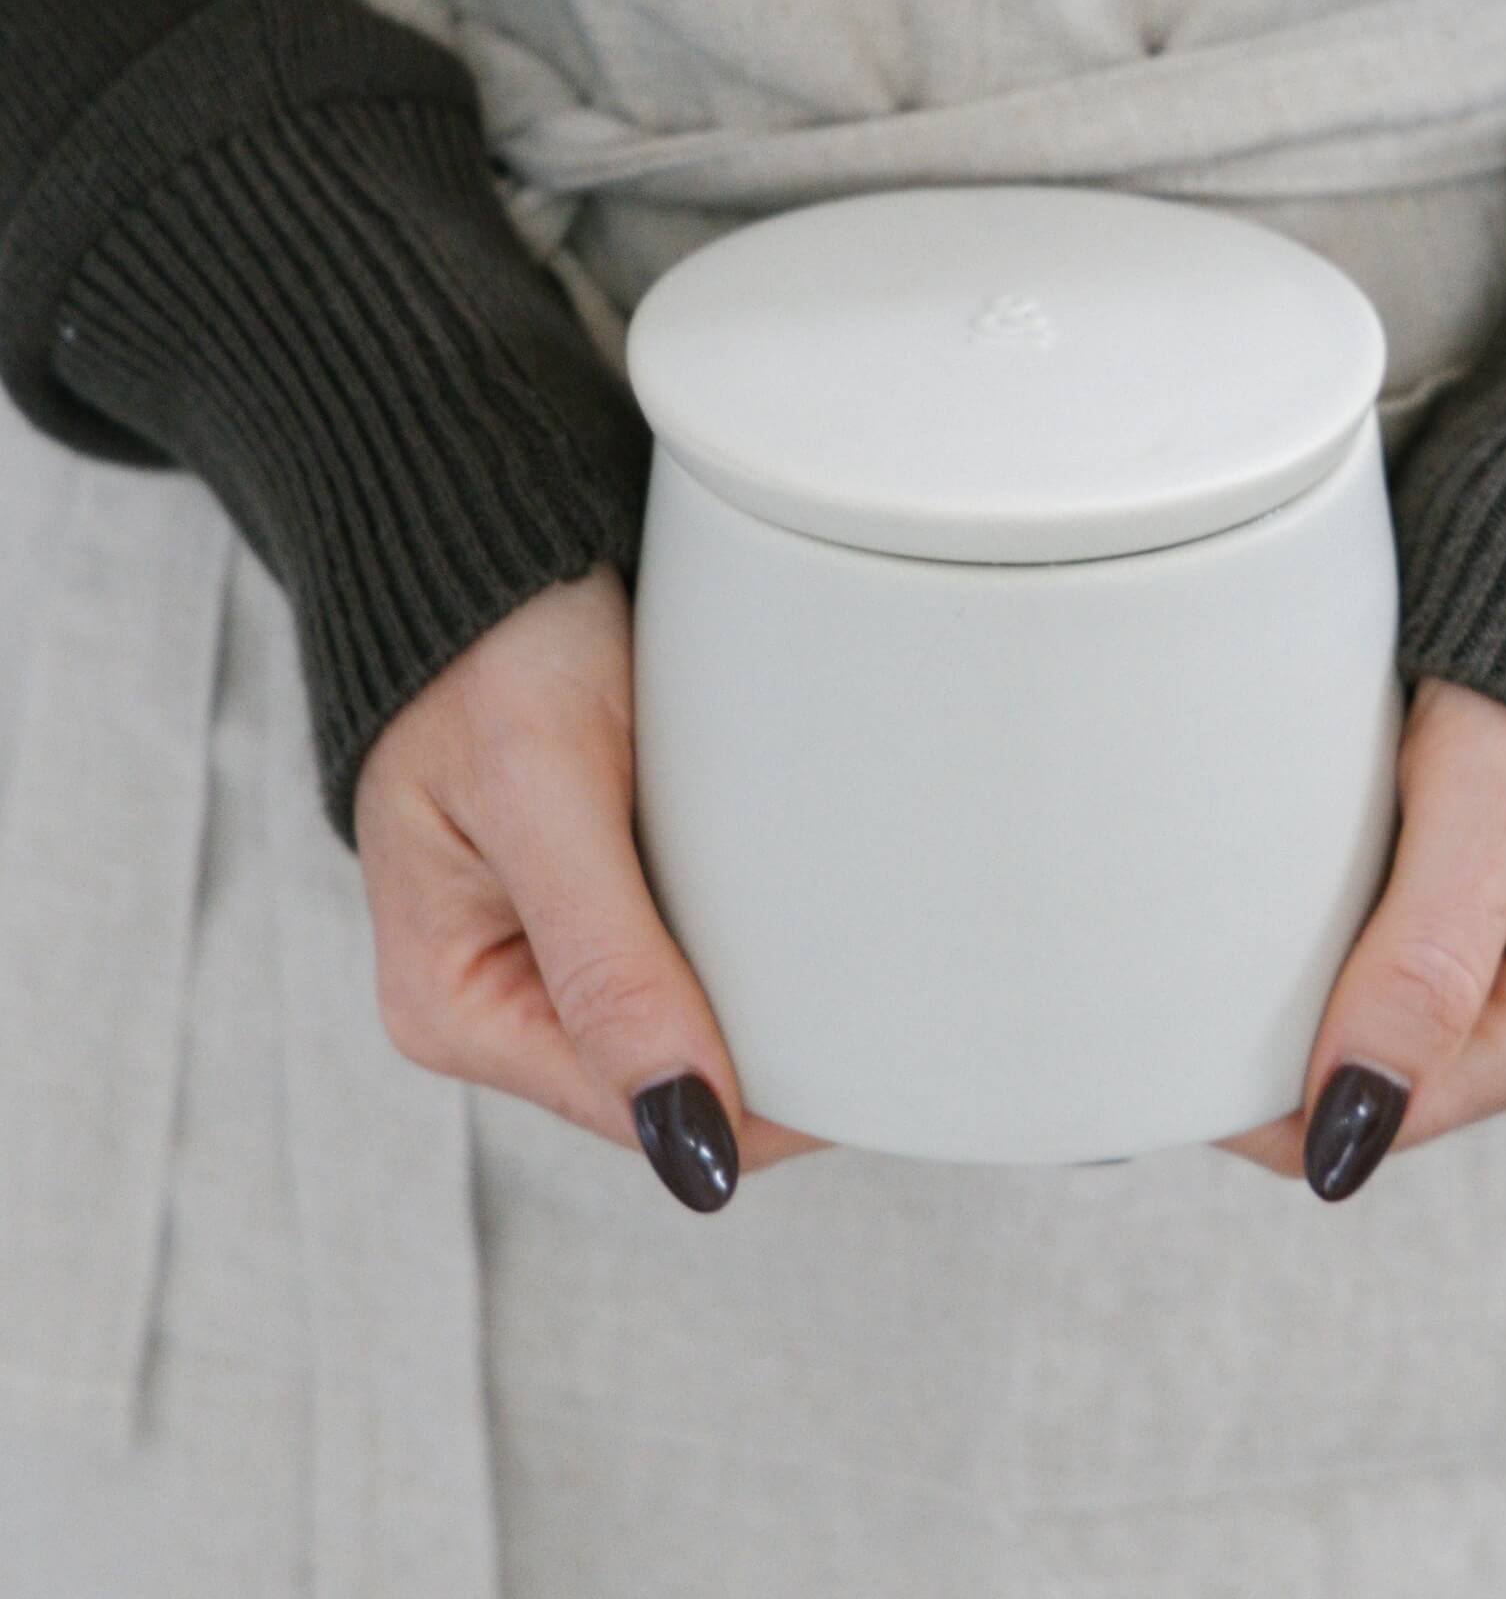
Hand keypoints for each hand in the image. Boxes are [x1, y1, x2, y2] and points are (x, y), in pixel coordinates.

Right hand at [354, 563, 831, 1211]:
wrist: (495, 538)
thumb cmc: (492, 646)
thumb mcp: (543, 794)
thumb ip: (607, 970)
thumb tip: (690, 1150)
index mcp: (452, 1005)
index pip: (638, 1114)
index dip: (757, 1104)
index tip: (867, 1059)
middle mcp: (500, 994)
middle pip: (672, 1078)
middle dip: (768, 1048)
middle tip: (871, 984)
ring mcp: (556, 947)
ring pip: (696, 1022)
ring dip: (767, 993)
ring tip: (838, 934)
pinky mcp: (607, 894)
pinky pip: (700, 952)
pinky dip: (755, 936)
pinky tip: (796, 898)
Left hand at [1212, 675, 1505, 1196]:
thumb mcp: (1487, 804)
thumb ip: (1427, 966)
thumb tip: (1345, 1138)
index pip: (1387, 1117)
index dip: (1271, 1096)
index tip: (1167, 1040)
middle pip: (1372, 1086)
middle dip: (1279, 1043)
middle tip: (1181, 965)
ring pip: (1363, 1034)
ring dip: (1293, 993)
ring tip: (1231, 920)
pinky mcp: (1484, 934)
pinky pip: (1373, 975)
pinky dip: (1317, 947)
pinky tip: (1280, 896)